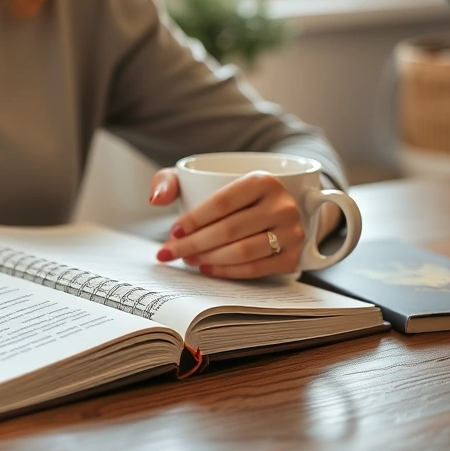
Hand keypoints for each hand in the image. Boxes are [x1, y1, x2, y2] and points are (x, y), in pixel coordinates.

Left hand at [148, 168, 313, 278]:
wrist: (274, 209)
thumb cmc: (231, 196)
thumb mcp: (199, 178)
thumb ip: (170, 180)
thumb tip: (156, 200)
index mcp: (263, 181)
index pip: (221, 203)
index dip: (193, 221)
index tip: (173, 232)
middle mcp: (282, 205)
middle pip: (229, 230)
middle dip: (193, 244)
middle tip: (171, 251)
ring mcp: (292, 232)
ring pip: (242, 251)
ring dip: (208, 258)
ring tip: (188, 258)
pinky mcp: (293, 256)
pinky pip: (255, 269)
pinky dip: (227, 272)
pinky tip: (207, 267)